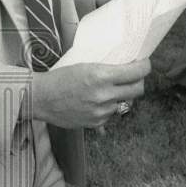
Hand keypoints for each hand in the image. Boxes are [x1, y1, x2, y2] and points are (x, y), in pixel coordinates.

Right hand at [28, 59, 148, 128]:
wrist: (40, 98)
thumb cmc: (59, 78)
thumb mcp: (84, 65)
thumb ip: (106, 69)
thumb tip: (126, 68)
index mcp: (100, 75)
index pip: (136, 72)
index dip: (144, 66)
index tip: (144, 63)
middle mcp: (104, 95)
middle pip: (137, 90)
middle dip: (139, 81)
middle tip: (134, 76)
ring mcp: (101, 111)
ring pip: (125, 103)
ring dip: (122, 96)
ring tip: (110, 90)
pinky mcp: (97, 123)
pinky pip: (112, 114)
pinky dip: (109, 107)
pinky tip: (97, 101)